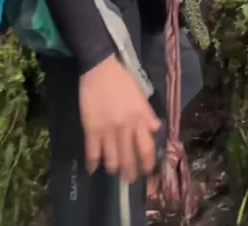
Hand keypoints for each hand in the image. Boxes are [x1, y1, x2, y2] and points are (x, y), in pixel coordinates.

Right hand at [79, 54, 160, 183]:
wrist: (99, 68)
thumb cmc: (121, 79)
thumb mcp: (140, 94)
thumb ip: (147, 114)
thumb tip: (156, 129)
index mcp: (139, 118)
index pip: (147, 148)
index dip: (148, 164)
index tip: (147, 171)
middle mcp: (126, 127)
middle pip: (129, 158)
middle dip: (130, 173)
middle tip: (129, 179)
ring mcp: (108, 130)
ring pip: (112, 159)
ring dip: (113, 168)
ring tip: (113, 171)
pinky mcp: (91, 128)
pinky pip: (92, 152)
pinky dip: (92, 163)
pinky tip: (93, 168)